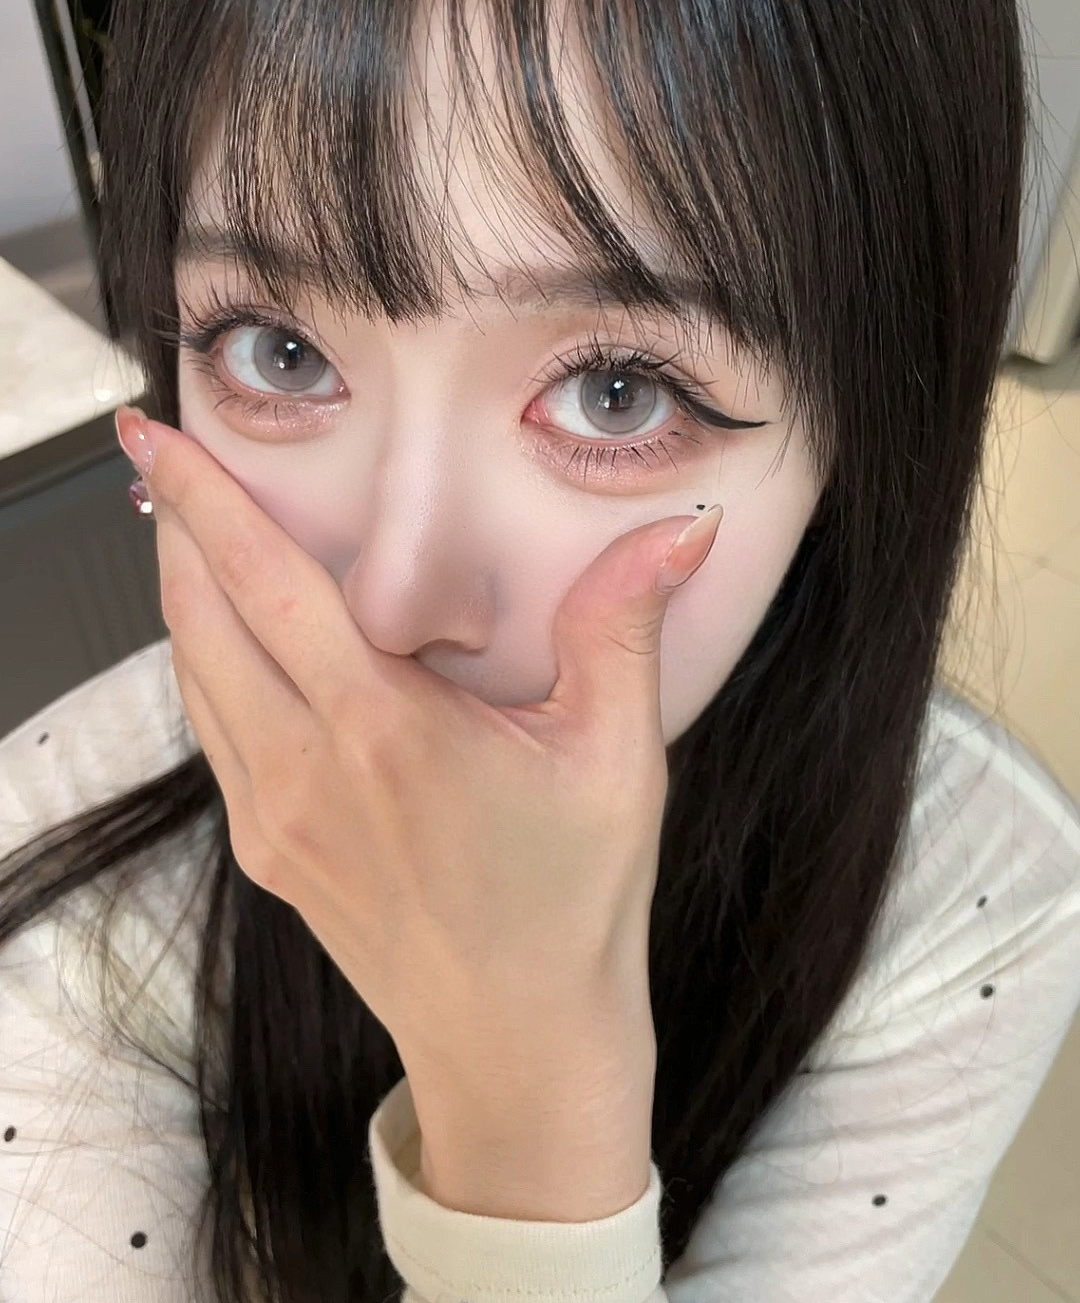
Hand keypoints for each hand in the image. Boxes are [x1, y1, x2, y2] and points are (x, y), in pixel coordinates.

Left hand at [114, 405, 721, 1101]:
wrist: (516, 1041)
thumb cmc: (570, 903)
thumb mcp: (616, 758)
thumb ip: (624, 626)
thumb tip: (683, 527)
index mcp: (384, 732)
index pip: (266, 584)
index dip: (203, 498)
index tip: (153, 434)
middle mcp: (305, 769)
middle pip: (202, 615)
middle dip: (176, 522)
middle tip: (166, 454)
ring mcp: (272, 816)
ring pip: (194, 672)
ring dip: (182, 589)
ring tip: (186, 524)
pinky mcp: (266, 850)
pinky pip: (211, 727)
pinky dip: (203, 658)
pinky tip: (224, 632)